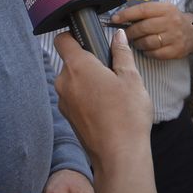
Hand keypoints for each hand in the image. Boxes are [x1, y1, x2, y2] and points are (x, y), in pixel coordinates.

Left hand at [54, 30, 152, 162]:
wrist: (119, 155)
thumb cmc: (127, 116)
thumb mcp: (131, 78)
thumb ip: (121, 53)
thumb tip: (118, 36)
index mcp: (78, 67)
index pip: (62, 40)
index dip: (73, 36)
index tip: (88, 39)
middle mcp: (64, 82)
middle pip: (71, 62)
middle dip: (88, 63)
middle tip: (111, 72)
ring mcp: (64, 101)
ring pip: (73, 82)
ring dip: (88, 82)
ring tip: (112, 93)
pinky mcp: (68, 117)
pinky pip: (75, 98)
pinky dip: (86, 98)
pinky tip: (106, 108)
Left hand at [109, 1, 192, 58]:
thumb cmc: (171, 20)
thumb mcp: (162, 9)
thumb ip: (145, 12)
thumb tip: (121, 16)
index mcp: (165, 9)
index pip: (142, 10)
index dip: (126, 15)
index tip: (115, 19)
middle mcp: (171, 22)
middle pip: (143, 28)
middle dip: (130, 32)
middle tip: (125, 34)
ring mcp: (174, 37)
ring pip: (148, 42)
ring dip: (137, 43)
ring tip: (136, 41)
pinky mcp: (176, 50)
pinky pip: (155, 53)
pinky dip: (147, 52)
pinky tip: (146, 49)